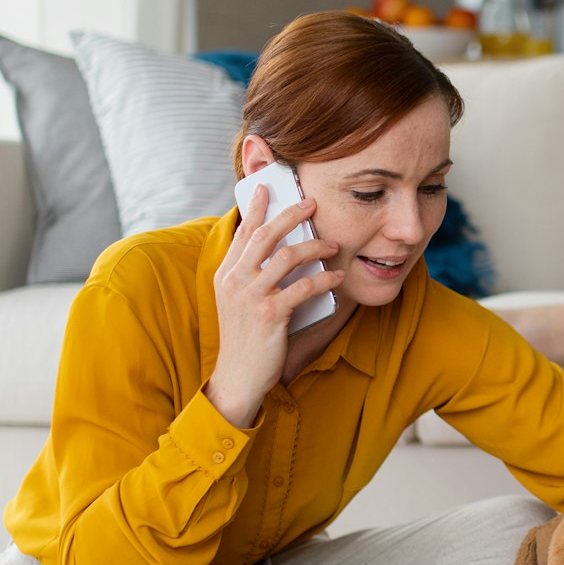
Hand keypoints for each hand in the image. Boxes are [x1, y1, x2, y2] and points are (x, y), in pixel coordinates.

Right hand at [205, 183, 343, 426]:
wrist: (238, 376)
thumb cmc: (245, 338)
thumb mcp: (239, 301)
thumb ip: (252, 276)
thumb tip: (281, 252)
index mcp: (226, 274)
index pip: (243, 233)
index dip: (256, 208)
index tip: (267, 188)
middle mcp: (235, 280)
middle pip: (265, 236)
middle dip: (290, 214)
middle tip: (312, 203)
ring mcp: (251, 296)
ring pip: (288, 257)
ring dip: (315, 246)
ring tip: (333, 245)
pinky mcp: (270, 314)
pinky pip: (303, 287)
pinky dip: (324, 278)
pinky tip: (337, 275)